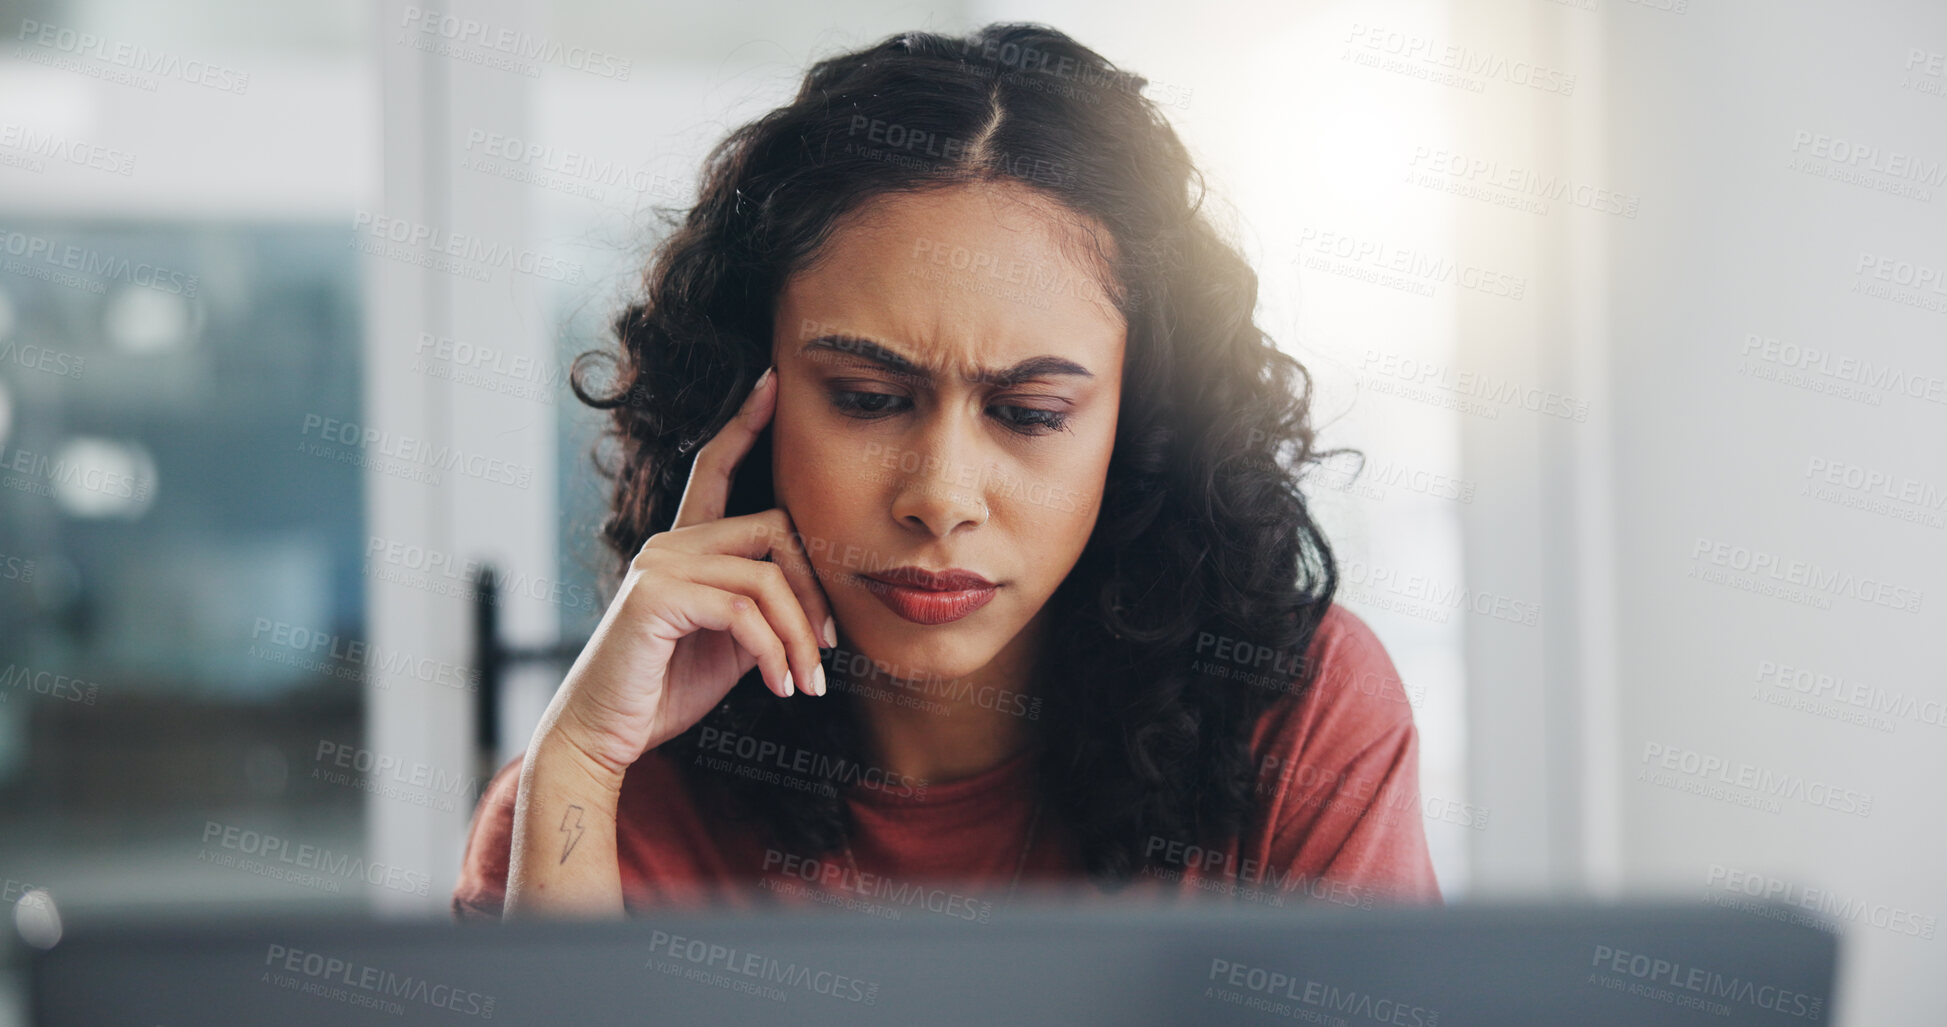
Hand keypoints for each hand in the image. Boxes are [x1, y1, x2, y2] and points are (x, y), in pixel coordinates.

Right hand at [529, 364, 836, 787]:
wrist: (604, 736)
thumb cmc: (665, 689)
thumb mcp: (728, 642)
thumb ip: (760, 607)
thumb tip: (814, 607)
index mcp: (683, 547)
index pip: (713, 469)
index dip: (744, 423)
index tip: (772, 381)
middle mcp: (667, 544)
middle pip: (775, 529)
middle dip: (815, 591)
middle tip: (829, 646)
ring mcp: (658, 566)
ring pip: (767, 576)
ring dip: (800, 636)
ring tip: (808, 682)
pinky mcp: (656, 597)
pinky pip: (745, 609)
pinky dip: (774, 652)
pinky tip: (780, 687)